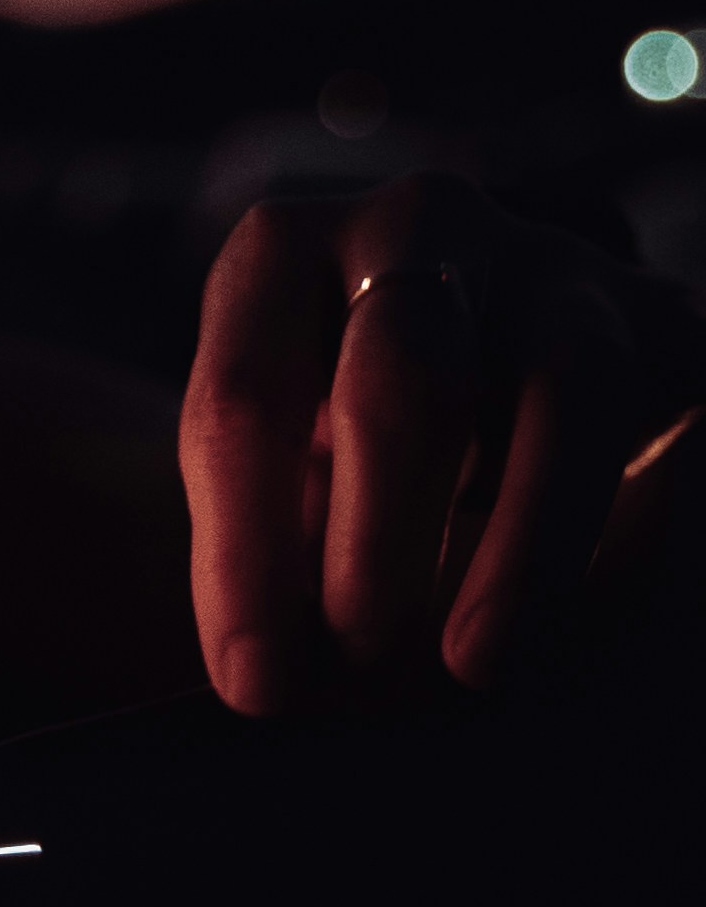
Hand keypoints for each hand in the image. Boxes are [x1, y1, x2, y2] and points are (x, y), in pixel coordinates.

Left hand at [180, 174, 705, 711]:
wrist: (506, 378)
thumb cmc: (348, 454)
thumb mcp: (281, 482)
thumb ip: (263, 556)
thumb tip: (264, 679)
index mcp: (280, 257)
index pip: (245, 401)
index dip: (243, 554)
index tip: (252, 681)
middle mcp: (414, 225)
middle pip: (399, 384)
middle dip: (376, 541)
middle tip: (358, 663)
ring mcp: (550, 260)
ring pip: (559, 397)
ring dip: (518, 547)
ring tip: (476, 664)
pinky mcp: (662, 321)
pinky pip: (658, 427)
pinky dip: (622, 531)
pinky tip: (572, 620)